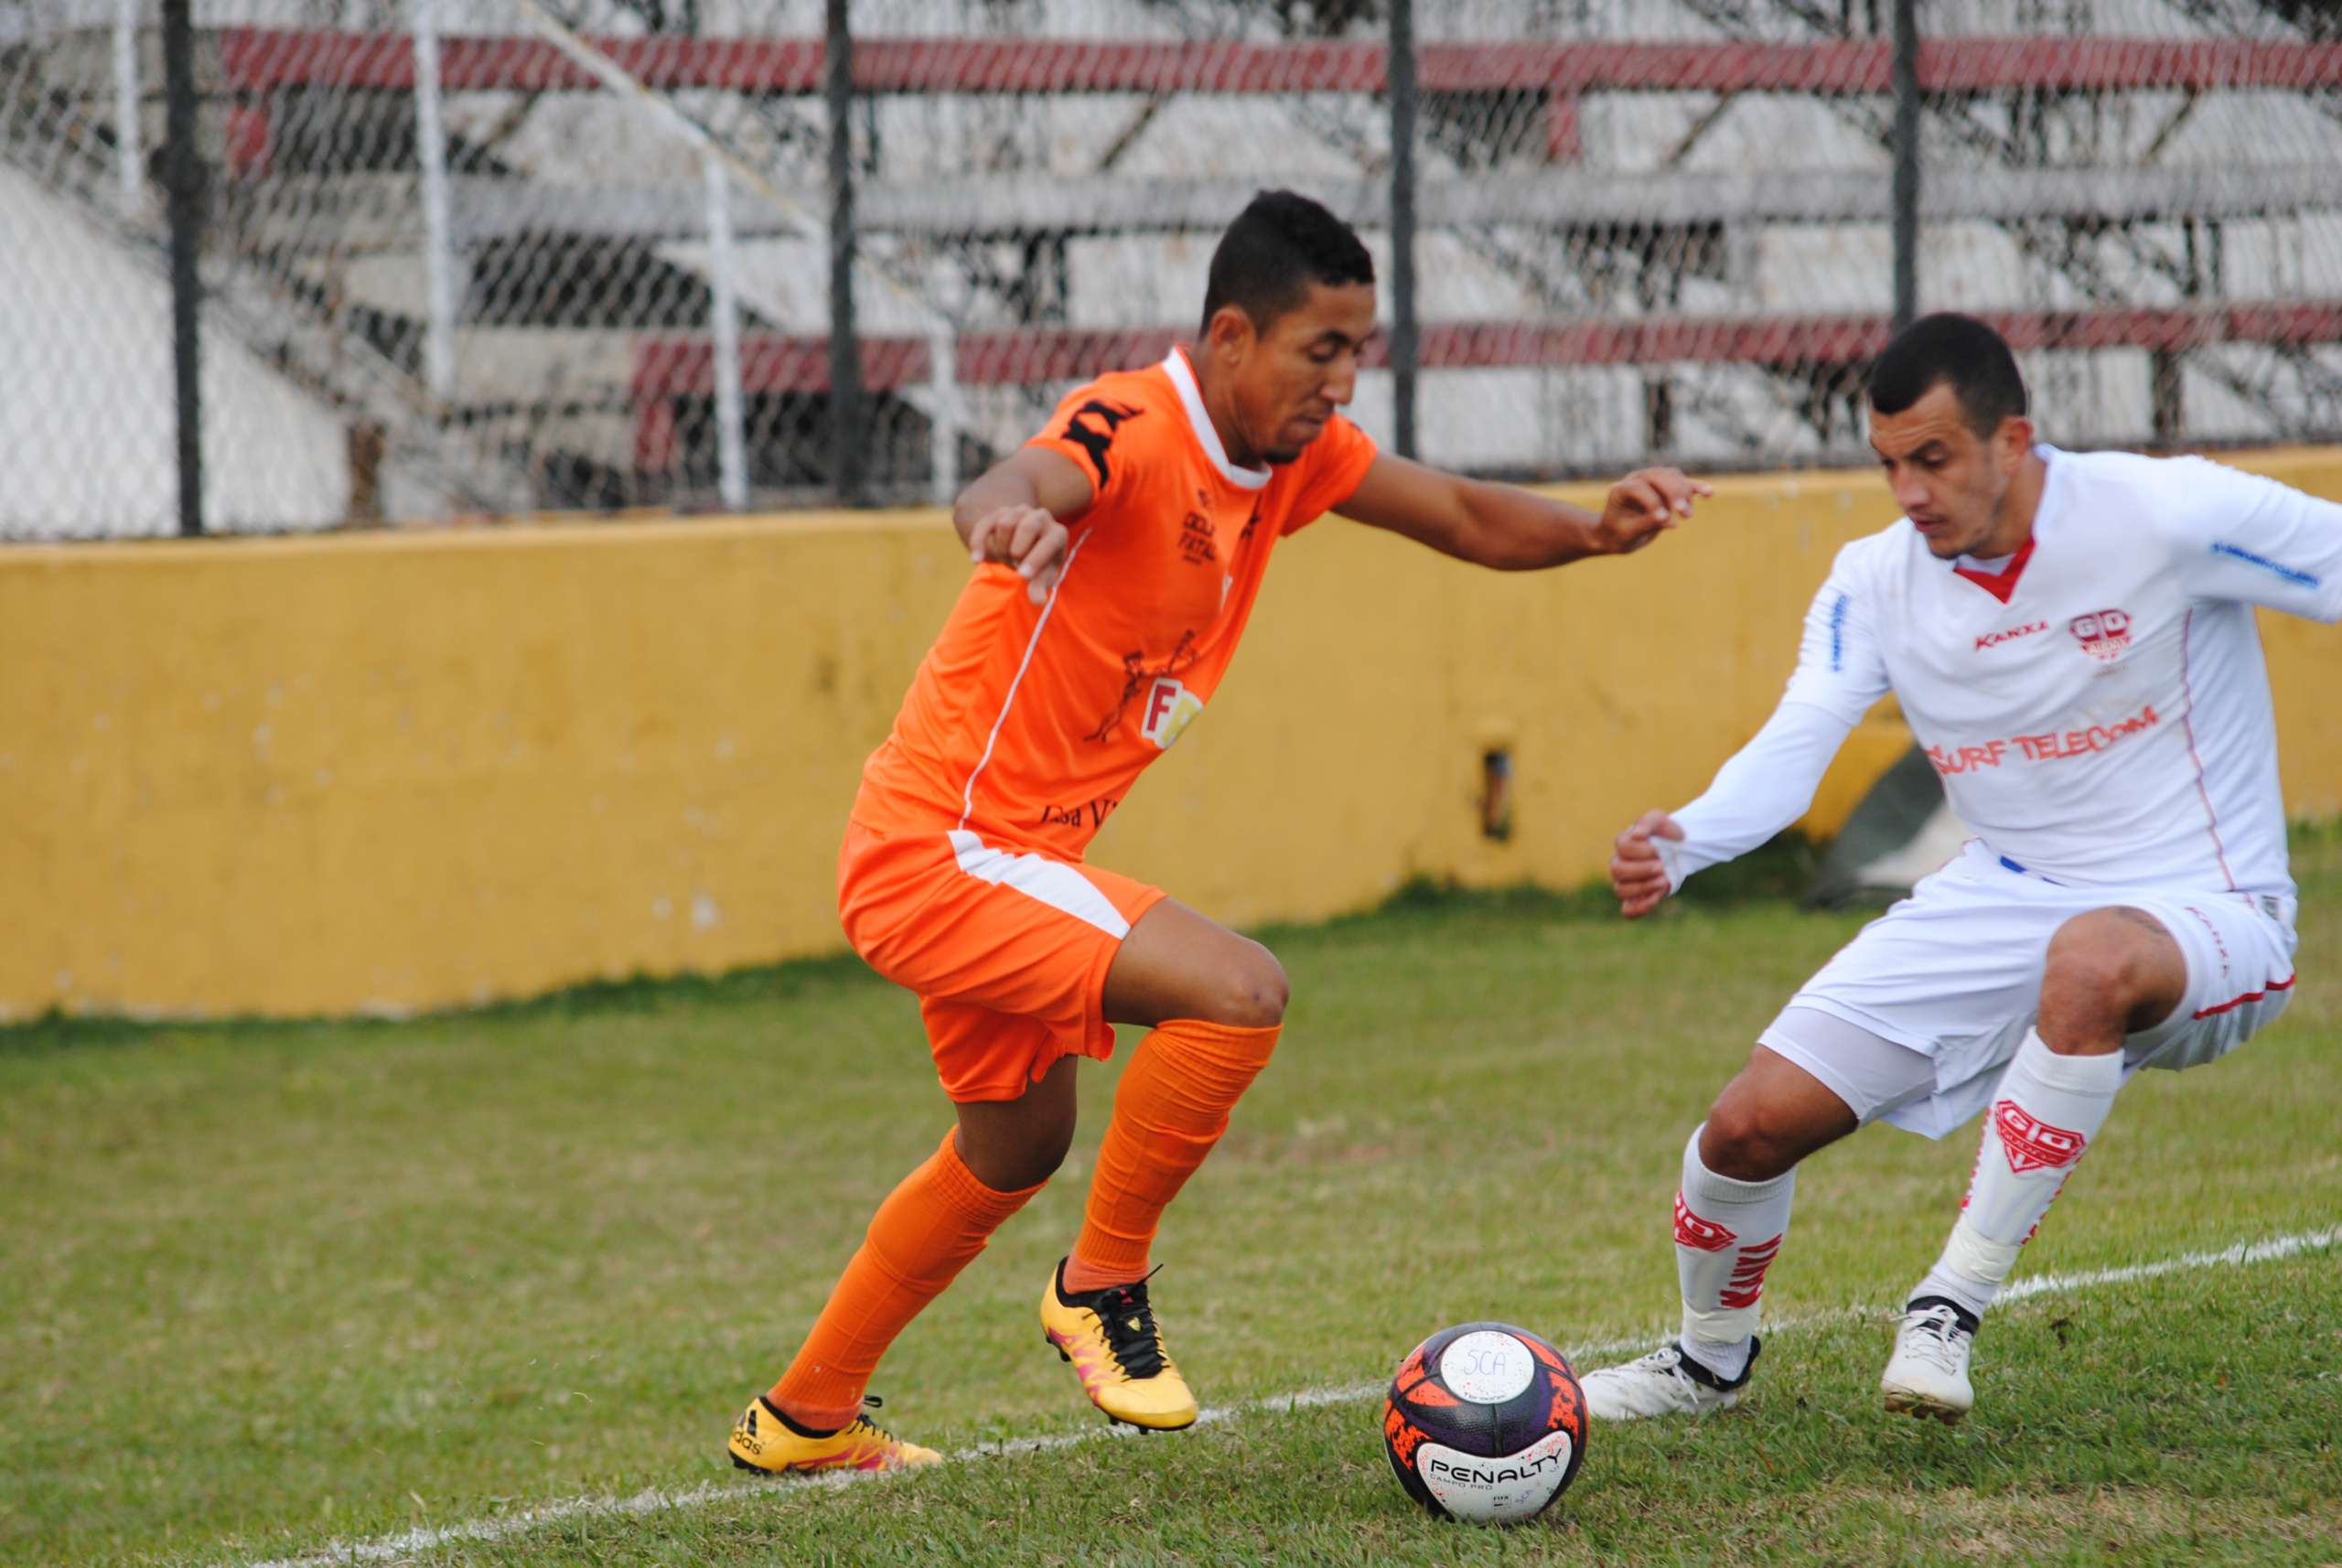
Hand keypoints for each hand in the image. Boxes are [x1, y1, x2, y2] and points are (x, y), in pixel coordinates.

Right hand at [966, 504, 1069, 604]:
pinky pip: (985, 525)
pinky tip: (976, 560)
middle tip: (1016, 563)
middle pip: (1027, 526)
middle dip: (1017, 550)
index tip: (1022, 576)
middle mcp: (1041, 517)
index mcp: (1057, 533)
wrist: (1025, 548)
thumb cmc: (1039, 564)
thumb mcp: (1041, 576)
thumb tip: (1038, 601)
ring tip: (1009, 558)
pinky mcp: (1000, 513)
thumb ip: (1039, 586)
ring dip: (1003, 548)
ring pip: (1005, 525)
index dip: (1035, 559)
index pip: (1049, 542)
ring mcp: (1020, 511)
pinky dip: (978, 543)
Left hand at [1595, 467, 1711, 555]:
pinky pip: (1683, 483)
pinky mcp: (1666, 487)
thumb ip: (1646, 523)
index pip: (1639, 488)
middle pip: (1660, 477)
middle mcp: (1637, 479)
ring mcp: (1652, 480)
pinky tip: (1709, 493)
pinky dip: (1696, 487)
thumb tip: (1670, 521)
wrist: (1618, 534)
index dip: (1653, 502)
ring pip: (1674, 477)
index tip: (1664, 520)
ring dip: (1685, 493)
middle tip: (1685, 515)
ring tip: (1687, 515)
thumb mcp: (1628, 533)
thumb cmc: (1618, 534)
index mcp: (1621, 489)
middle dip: (1674, 494)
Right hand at [1611, 809, 1685, 918]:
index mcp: (1623, 844)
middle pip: (1617, 870)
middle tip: (1661, 866)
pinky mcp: (1636, 899)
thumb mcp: (1659, 820)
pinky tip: (1655, 899)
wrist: (1679, 849)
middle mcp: (1619, 864)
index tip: (1659, 850)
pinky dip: (1639, 909)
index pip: (1623, 847)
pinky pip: (1628, 911)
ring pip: (1621, 890)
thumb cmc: (1665, 833)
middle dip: (1642, 870)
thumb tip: (1636, 835)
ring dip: (1643, 887)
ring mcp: (1625, 883)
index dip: (1641, 850)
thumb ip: (1646, 823)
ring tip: (1664, 881)